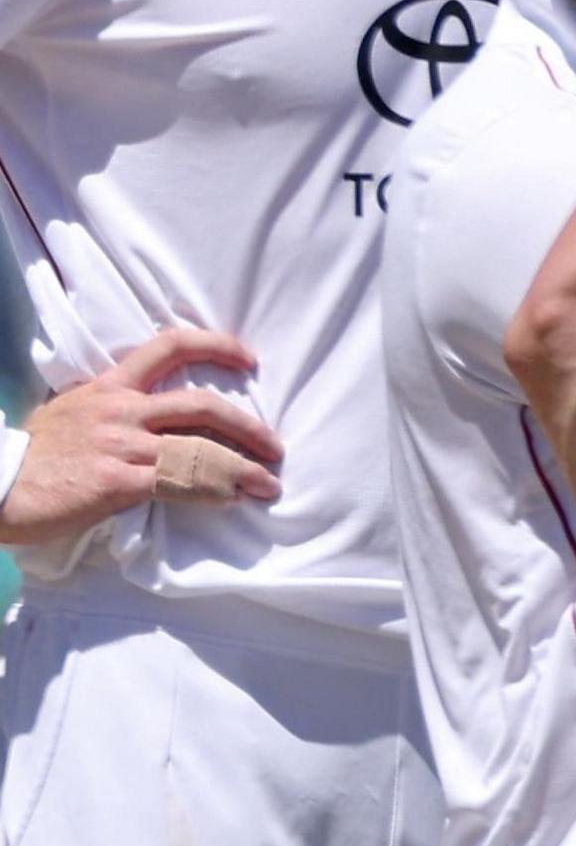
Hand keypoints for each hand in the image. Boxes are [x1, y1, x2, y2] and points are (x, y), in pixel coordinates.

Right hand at [0, 328, 283, 545]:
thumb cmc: (31, 457)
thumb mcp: (69, 414)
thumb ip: (109, 411)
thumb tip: (144, 418)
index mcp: (109, 387)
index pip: (168, 347)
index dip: (216, 346)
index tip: (249, 359)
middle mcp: (121, 409)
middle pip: (202, 403)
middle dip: (248, 425)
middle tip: (274, 445)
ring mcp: (120, 444)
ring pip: (199, 447)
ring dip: (242, 466)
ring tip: (267, 482)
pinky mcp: (116, 480)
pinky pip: (178, 481)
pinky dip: (212, 490)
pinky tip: (229, 498)